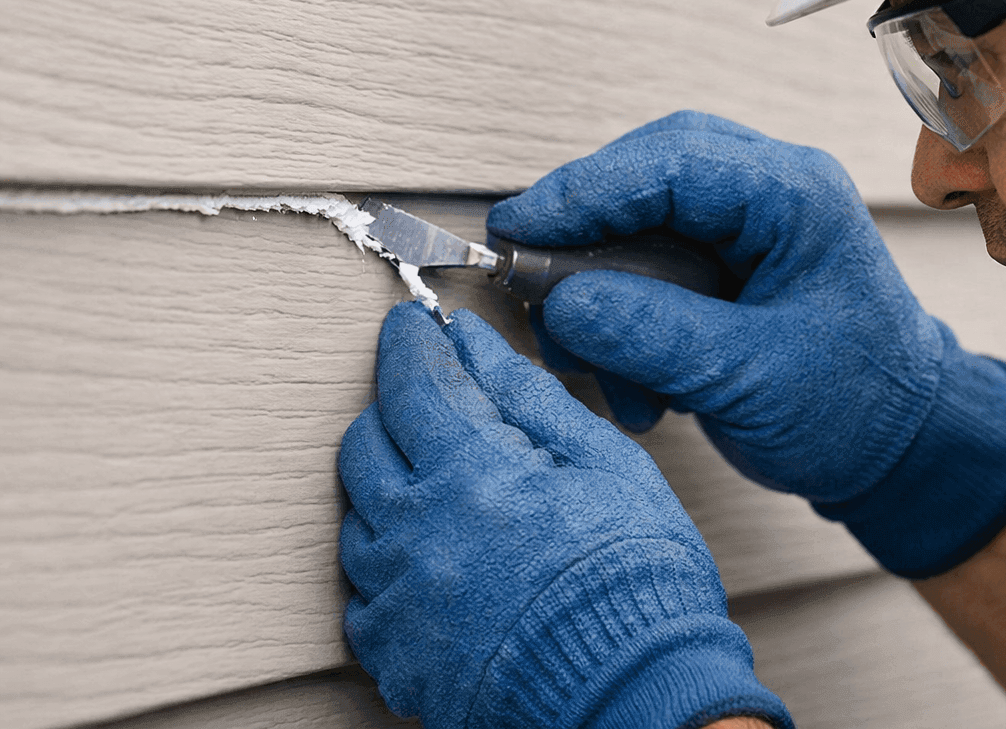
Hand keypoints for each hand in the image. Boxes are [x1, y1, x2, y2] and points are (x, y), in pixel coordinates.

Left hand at [338, 302, 791, 728]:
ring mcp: (399, 598)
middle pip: (364, 443)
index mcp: (469, 473)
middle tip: (432, 402)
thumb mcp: (603, 461)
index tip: (413, 326)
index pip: (412, 383)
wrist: (637, 689)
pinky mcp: (397, 654)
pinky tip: (436, 559)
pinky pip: (363, 594)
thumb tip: (474, 342)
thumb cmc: (637, 574)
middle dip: (393, 409)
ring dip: (390, 488)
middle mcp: (416, 532)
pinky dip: (390, 564)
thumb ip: (528, 396)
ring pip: (357, 517)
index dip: (409, 343)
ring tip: (446, 489)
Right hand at [487, 112, 1005, 577]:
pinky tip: (631, 381)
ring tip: (593, 363)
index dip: (584, 191)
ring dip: (599, 294)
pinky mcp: (724, 264)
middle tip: (531, 284)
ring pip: (636, 224)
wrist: (900, 447)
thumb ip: (654, 334)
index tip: (520, 228)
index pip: (671, 163)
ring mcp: (746, 226)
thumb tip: (564, 303)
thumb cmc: (860, 407)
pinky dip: (621, 320)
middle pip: (643, 178)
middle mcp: (770, 193)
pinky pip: (647, 265)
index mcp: (796, 197)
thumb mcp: (750, 379)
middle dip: (582, 237)